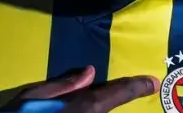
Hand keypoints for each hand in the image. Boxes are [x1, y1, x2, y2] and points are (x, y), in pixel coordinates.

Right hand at [1, 66, 158, 112]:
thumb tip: (89, 73)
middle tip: (131, 88)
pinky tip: (84, 109)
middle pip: (108, 111)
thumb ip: (63, 85)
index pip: (115, 94)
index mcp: (81, 108)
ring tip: (96, 100)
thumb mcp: (31, 96)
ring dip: (98, 109)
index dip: (136, 87)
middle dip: (116, 99)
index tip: (152, 81)